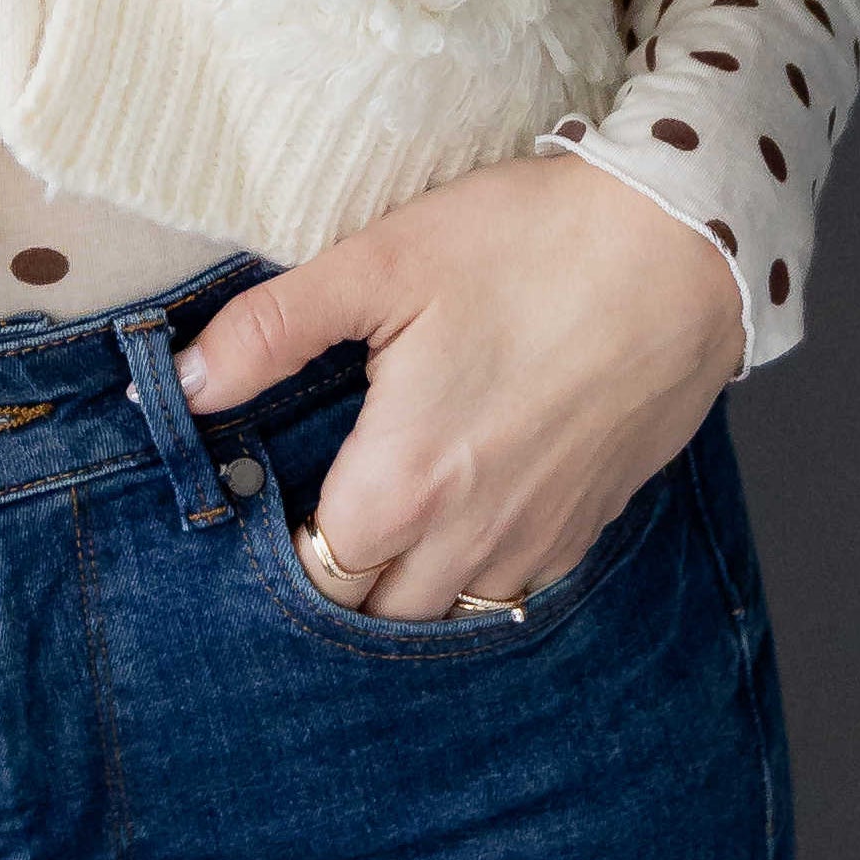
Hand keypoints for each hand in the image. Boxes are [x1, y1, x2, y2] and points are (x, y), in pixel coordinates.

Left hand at [174, 153, 743, 621]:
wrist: (683, 249)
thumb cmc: (528, 246)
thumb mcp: (381, 262)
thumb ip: (270, 330)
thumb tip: (176, 383)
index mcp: (407, 482)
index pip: (313, 574)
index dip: (278, 551)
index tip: (257, 512)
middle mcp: (473, 537)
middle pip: (376, 613)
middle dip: (334, 582)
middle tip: (306, 520)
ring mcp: (539, 539)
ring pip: (447, 611)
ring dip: (403, 588)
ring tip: (374, 525)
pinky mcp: (588, 523)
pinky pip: (513, 586)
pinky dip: (473, 572)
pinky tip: (458, 513)